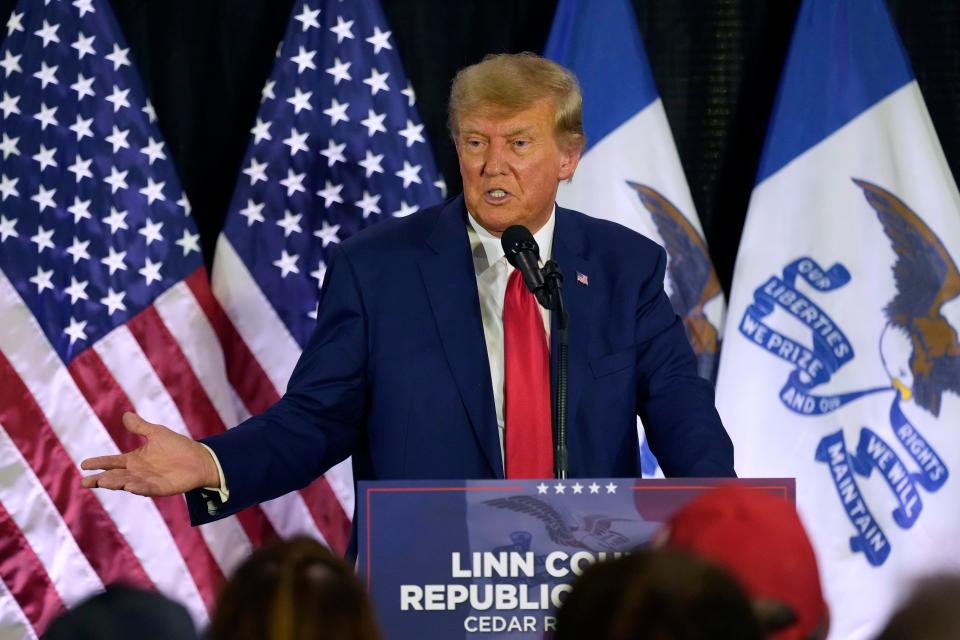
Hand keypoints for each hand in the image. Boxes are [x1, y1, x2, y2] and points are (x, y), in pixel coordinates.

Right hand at [80, 412, 220, 496]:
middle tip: (86, 481)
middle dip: (101, 479)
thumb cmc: (178, 447)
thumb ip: (140, 427)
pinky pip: (147, 489)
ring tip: (103, 481)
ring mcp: (148, 481)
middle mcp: (137, 472)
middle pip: (115, 476)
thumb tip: (125, 415)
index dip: (98, 463)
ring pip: (127, 483)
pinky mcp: (160, 488)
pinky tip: (130, 487)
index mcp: (134, 460)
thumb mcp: (157, 434)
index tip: (83, 464)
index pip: (112, 462)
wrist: (199, 459)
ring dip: (116, 483)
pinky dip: (139, 488)